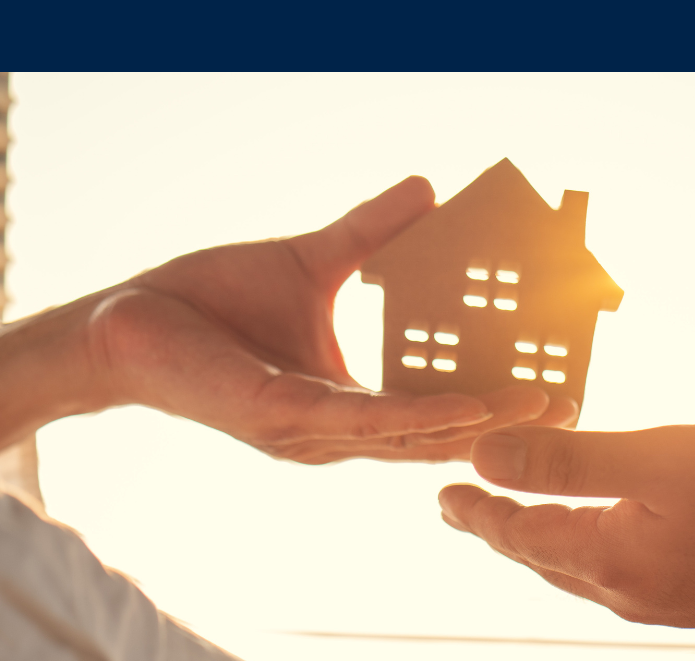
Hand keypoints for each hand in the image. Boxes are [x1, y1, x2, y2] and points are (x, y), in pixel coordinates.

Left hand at [0, 176, 576, 459]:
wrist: (126, 322)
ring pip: (411, 435)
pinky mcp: (285, 416)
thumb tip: (427, 191)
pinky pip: (366, 420)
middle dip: (504, 426)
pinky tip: (470, 408)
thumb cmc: (209, 303)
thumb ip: (371, 236)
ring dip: (479, 424)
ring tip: (540, 405)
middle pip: (436, 434)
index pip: (431, 409)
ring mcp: (312, 433)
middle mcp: (336, 433)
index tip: (548, 388)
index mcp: (346, 406)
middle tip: (568, 406)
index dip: (491, 404)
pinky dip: (422, 416)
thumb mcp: (311, 263)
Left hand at [438, 423, 694, 627]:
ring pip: (581, 570)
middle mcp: (629, 596)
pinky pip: (620, 574)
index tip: (440, 494)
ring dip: (541, 542)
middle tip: (463, 509)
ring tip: (519, 521)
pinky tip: (601, 535)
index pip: (519, 535)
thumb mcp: (662, 461)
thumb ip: (570, 462)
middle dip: (500, 531)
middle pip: (543, 559)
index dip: (477, 512)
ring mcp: (667, 604)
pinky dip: (589, 548)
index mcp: (610, 562)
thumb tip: (483, 455)